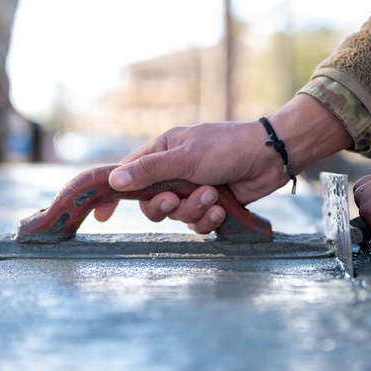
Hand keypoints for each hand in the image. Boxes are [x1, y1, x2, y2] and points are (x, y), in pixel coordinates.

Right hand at [93, 120, 288, 233]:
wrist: (270, 157)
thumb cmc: (227, 147)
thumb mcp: (185, 156)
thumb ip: (150, 170)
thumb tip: (114, 180)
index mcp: (162, 152)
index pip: (128, 174)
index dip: (113, 194)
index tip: (101, 214)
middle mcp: (174, 172)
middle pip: (150, 203)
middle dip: (164, 206)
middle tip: (175, 200)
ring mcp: (192, 189)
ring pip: (176, 215)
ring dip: (193, 209)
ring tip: (212, 195)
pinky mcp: (210, 205)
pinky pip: (197, 224)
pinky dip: (208, 218)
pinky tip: (221, 207)